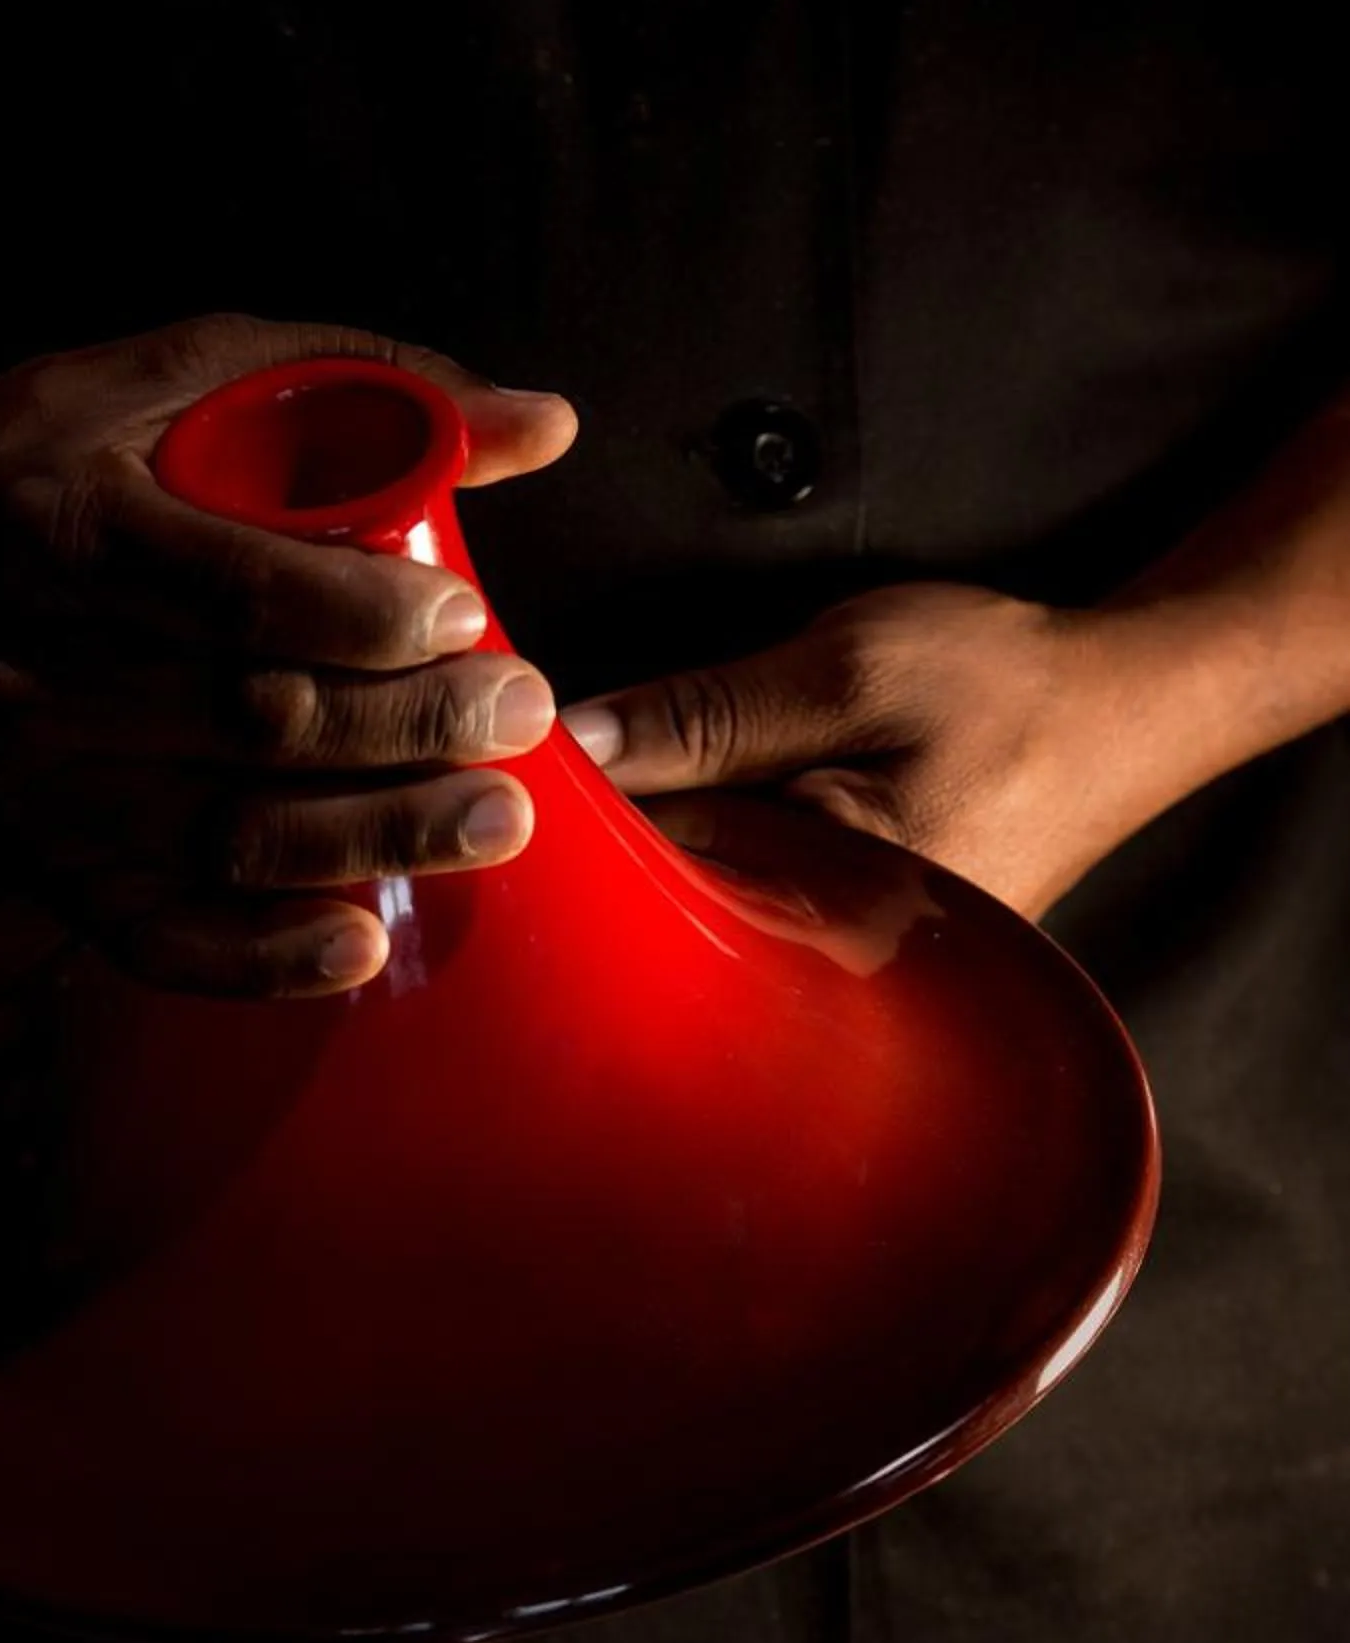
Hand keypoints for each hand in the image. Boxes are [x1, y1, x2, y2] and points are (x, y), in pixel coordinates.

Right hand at [0, 312, 575, 993]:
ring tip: (495, 818)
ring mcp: (30, 781)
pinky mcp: (36, 861)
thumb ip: (370, 387)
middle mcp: (30, 665)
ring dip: (377, 838)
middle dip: (409, 725)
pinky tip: (358, 944)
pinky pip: (157, 936)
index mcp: (64, 522)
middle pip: (251, 721)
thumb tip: (541, 426)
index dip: (362, 616)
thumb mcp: (195, 371)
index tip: (465, 615)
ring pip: (226, 835)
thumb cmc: (72, 448)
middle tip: (519, 711)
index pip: (233, 591)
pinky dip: (262, 958)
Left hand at [561, 583, 1154, 921]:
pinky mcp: (846, 950)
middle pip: (664, 918)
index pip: (649, 885)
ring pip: (700, 919)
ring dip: (656, 866)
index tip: (515, 786)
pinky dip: (709, 870)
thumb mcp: (846, 672)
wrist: (1127, 713)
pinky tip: (700, 831)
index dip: (578, 833)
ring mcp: (837, 970)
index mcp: (822, 909)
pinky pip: (744, 915)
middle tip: (553, 799)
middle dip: (609, 862)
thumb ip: (707, 713)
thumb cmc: (1004, 686)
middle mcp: (826, 967)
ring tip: (633, 813)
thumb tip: (577, 741)